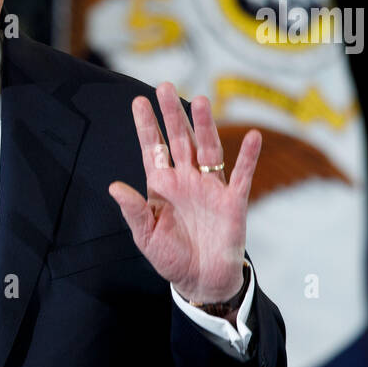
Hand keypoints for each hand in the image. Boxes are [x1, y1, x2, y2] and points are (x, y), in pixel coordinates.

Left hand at [107, 82, 260, 305]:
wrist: (201, 281)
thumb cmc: (171, 257)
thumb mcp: (146, 236)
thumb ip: (134, 210)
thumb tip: (114, 187)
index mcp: (162, 186)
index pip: (152, 149)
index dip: (146, 126)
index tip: (138, 101)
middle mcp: (186, 179)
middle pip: (179, 140)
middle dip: (172, 114)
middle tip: (165, 86)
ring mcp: (210, 188)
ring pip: (208, 149)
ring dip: (205, 126)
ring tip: (202, 101)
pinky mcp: (233, 202)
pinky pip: (242, 175)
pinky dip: (248, 157)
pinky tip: (253, 137)